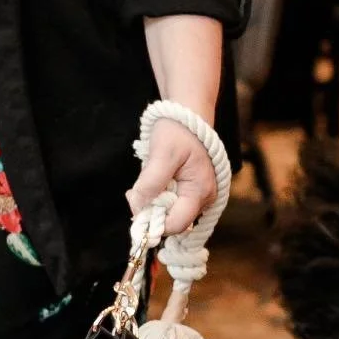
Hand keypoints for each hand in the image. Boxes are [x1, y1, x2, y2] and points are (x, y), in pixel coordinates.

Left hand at [128, 118, 217, 240]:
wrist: (186, 115)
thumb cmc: (178, 131)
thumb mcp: (162, 154)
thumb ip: (151, 182)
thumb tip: (139, 207)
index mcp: (200, 191)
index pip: (177, 224)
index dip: (154, 221)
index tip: (135, 202)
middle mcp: (203, 199)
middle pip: (172, 221)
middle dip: (150, 210)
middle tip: (134, 190)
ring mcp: (198, 196)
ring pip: (169, 212)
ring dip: (152, 202)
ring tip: (145, 180)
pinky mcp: (190, 191)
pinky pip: (170, 203)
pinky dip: (157, 196)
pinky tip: (153, 181)